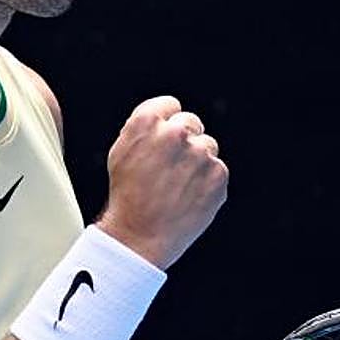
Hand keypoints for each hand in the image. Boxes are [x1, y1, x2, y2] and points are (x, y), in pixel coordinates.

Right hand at [97, 96, 228, 269]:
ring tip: (178, 186)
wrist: (139, 235)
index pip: (171, 105)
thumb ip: (143, 128)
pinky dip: (207, 182)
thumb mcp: (121, 152)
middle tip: (171, 166)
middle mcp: (176, 133)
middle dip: (184, 140)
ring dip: (197, 161)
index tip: (164, 139)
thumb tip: (164, 118)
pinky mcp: (218, 175)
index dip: (166, 122)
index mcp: (148, 122)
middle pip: (191, 122)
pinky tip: (189, 196)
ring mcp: (200, 154)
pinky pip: (217, 170)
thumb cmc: (127, 195)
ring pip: (207, 147)